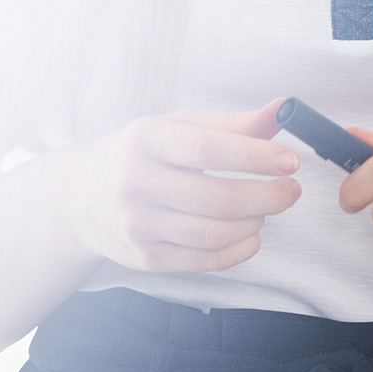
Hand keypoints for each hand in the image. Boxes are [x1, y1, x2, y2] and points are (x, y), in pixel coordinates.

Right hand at [54, 100, 300, 274]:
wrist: (80, 196)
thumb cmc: (142, 153)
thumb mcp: (178, 127)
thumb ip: (233, 123)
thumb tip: (283, 110)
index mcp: (146, 139)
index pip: (208, 149)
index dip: (255, 156)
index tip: (291, 161)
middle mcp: (136, 182)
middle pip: (217, 198)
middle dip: (268, 196)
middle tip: (292, 190)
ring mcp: (137, 225)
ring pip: (213, 234)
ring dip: (255, 223)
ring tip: (267, 208)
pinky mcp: (144, 259)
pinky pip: (204, 261)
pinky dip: (240, 250)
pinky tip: (251, 234)